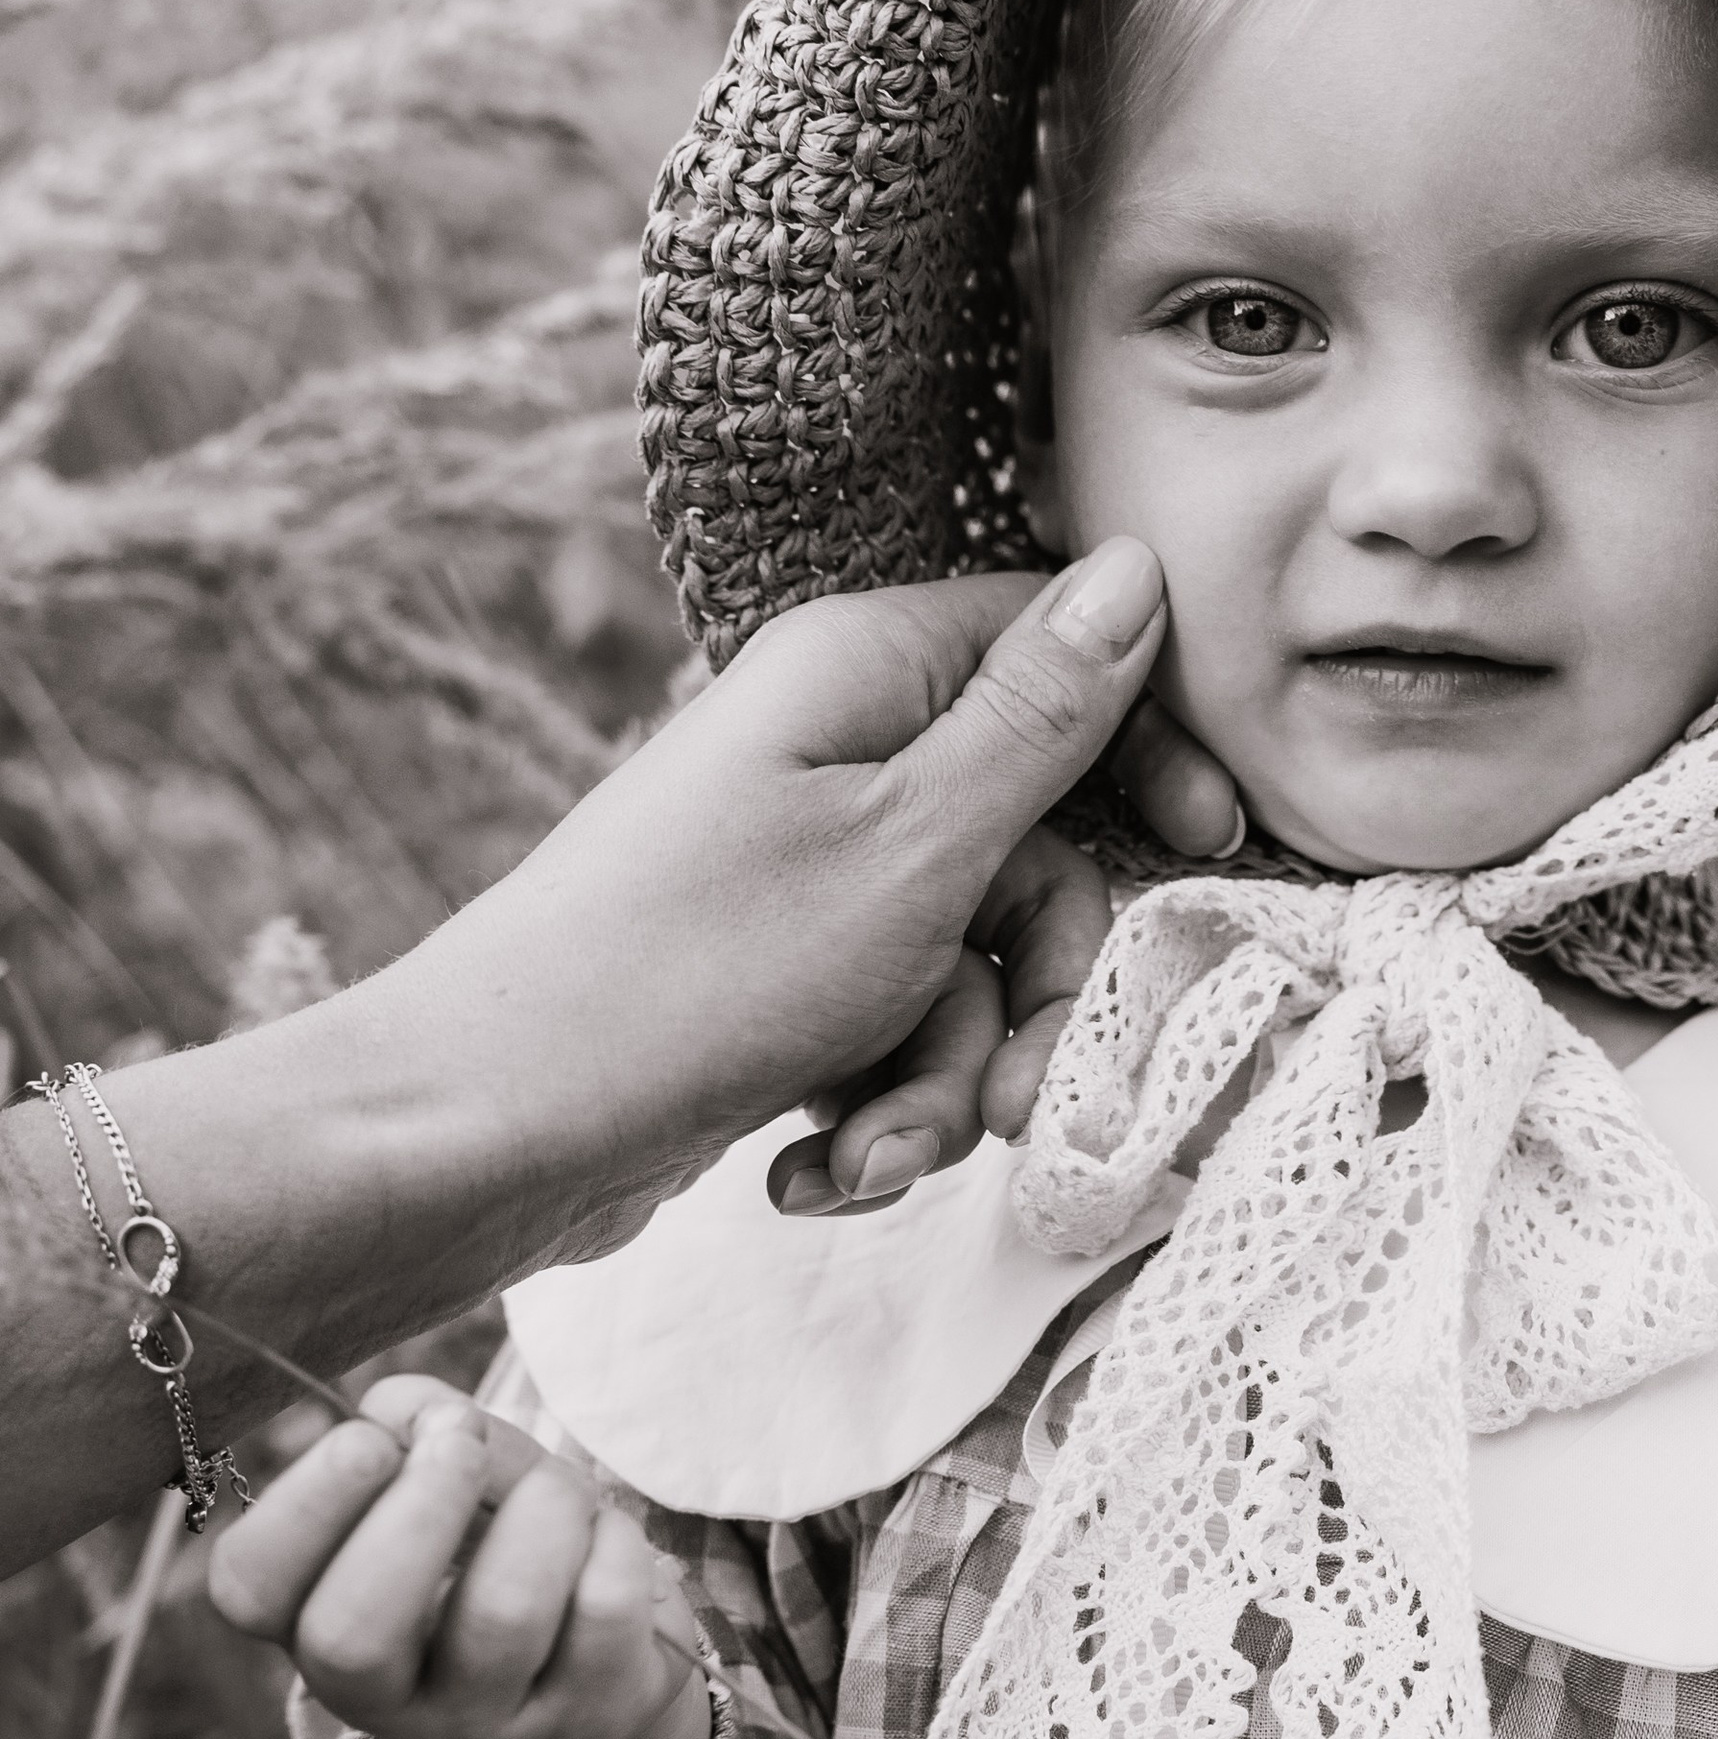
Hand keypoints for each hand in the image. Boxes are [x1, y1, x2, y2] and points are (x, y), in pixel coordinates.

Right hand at [209, 1376, 712, 1738]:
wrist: (595, 1665)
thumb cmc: (495, 1551)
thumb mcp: (447, 1486)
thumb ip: (420, 1433)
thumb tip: (403, 1406)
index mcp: (311, 1621)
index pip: (252, 1587)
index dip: (307, 1503)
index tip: (370, 1439)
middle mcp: (381, 1693)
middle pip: (355, 1631)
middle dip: (417, 1509)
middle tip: (459, 1440)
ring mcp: (483, 1721)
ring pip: (501, 1613)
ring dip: (541, 1508)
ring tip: (556, 1486)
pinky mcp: (582, 1717)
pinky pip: (603, 1607)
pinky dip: (615, 1540)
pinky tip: (604, 1540)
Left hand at [412, 534, 1240, 1255]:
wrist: (487, 1136)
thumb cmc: (695, 976)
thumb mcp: (914, 843)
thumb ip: (1043, 716)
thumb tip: (1140, 566)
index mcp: (865, 674)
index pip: (1062, 653)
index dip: (1151, 752)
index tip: (1208, 845)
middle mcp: (832, 754)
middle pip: (1033, 851)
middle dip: (1039, 997)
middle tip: (1023, 1098)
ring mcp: (801, 875)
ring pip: (968, 972)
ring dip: (948, 1087)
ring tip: (873, 1156)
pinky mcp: (775, 983)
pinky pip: (890, 1038)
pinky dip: (875, 1114)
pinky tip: (811, 1172)